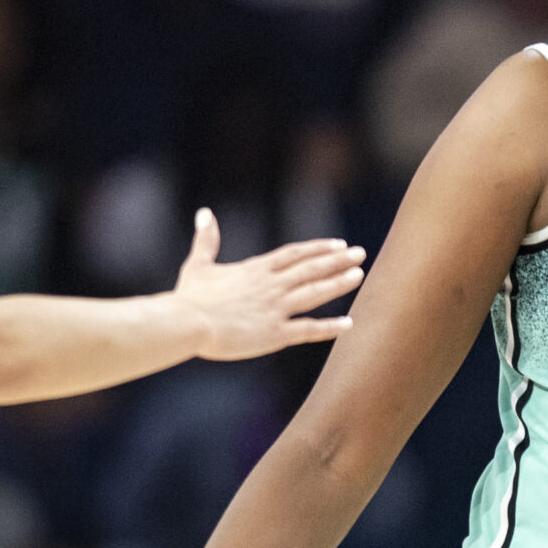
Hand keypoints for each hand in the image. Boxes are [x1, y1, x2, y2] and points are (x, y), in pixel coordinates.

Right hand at [168, 208, 366, 361]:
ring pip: (315, 292)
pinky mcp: (274, 334)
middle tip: (361, 253)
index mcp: (256, 270)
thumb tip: (204, 213)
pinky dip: (330, 327)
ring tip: (360, 275)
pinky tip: (349, 324)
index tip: (338, 244)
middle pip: (311, 269)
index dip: (318, 249)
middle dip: (338, 261)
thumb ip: (206, 240)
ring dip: (338, 284)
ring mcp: (275, 309)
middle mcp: (271, 286)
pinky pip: (308, 329)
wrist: (186, 323)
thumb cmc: (189, 298)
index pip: (295, 254)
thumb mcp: (198, 264)